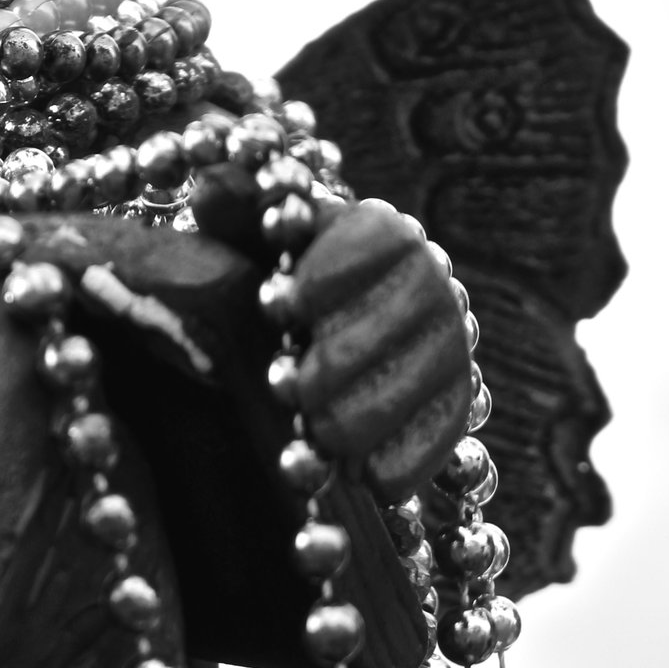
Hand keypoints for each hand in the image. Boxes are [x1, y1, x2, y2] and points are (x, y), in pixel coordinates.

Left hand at [193, 168, 472, 498]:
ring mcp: (450, 345)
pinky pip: (444, 434)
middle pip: (397, 322)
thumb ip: (232, 205)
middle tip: (292, 387)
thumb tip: (212, 186)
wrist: (332, 319)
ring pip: (422, 382)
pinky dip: (410, 459)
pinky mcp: (455, 403)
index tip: (283, 303)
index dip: (330, 274)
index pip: (373, 242)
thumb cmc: (274, 266)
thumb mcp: (248, 226)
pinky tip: (373, 481)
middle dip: (339, 361)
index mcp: (379, 229)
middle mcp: (431, 281)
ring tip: (318, 435)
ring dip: (367, 416)